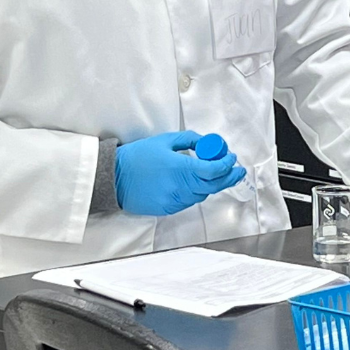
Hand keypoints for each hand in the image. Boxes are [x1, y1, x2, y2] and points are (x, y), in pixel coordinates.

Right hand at [114, 131, 245, 215]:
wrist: (113, 177)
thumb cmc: (138, 157)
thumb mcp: (165, 140)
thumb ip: (190, 140)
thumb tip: (207, 143)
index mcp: (180, 169)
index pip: (213, 170)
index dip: (227, 165)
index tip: (231, 158)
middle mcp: (180, 188)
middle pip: (213, 186)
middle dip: (228, 177)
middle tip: (236, 170)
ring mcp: (174, 201)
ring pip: (202, 194)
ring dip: (211, 185)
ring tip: (213, 173)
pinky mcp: (167, 209)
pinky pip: (189, 201)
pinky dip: (195, 192)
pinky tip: (193, 183)